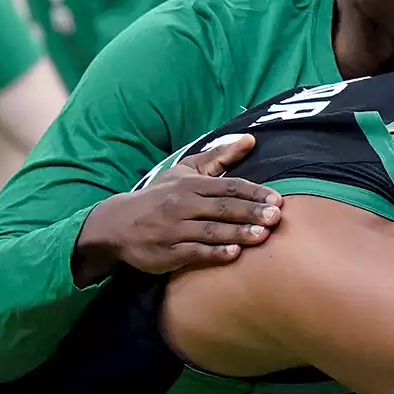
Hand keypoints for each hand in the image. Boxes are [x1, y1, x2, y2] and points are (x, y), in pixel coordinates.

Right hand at [73, 135, 281, 284]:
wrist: (116, 225)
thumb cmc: (160, 196)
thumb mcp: (185, 172)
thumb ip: (219, 157)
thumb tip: (250, 139)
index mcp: (191, 185)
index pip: (228, 186)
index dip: (254, 192)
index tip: (277, 199)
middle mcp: (183, 205)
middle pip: (223, 208)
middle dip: (250, 212)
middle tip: (276, 216)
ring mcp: (175, 229)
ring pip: (211, 230)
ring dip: (237, 233)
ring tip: (262, 235)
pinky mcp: (168, 252)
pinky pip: (194, 252)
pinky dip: (214, 253)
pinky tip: (233, 254)